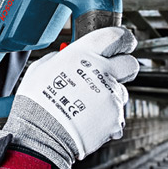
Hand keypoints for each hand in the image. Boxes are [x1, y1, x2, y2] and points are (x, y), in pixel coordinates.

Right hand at [0, 27, 138, 168]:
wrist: (42, 132)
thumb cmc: (37, 101)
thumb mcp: (41, 67)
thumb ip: (60, 58)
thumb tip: (67, 55)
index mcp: (83, 54)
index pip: (115, 36)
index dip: (122, 38)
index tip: (123, 41)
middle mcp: (101, 72)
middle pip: (130, 63)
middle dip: (123, 67)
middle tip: (110, 73)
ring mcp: (111, 95)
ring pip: (122, 91)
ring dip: (109, 95)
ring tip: (88, 103)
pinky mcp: (116, 116)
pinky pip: (116, 113)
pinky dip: (106, 115)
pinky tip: (88, 117)